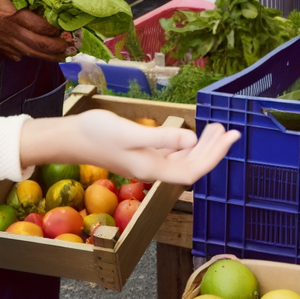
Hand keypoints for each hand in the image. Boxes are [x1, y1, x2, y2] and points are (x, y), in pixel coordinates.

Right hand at [0, 0, 71, 62]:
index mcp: (11, 13)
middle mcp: (9, 31)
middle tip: (73, 47)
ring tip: (62, 56)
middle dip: (59, 48)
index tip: (69, 27)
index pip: (42, 26)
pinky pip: (14, 55)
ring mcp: (1, 42)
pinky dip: (26, 56)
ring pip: (30, 54)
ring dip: (48, 56)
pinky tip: (33, 54)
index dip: (58, 28)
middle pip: (40, 45)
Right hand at [27, 111, 240, 186]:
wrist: (70, 137)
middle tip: (228, 129)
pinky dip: (187, 145)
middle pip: (192, 166)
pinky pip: (173, 154)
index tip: (229, 138)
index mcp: (152, 169)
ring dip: (202, 146)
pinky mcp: (143, 155)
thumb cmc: (97, 133)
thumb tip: (192, 142)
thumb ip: (163, 138)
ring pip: (184, 160)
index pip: (193, 170)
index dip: (214, 156)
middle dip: (213, 149)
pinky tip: (192, 134)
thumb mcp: (131, 134)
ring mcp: (148, 164)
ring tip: (216, 128)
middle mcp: (153, 170)